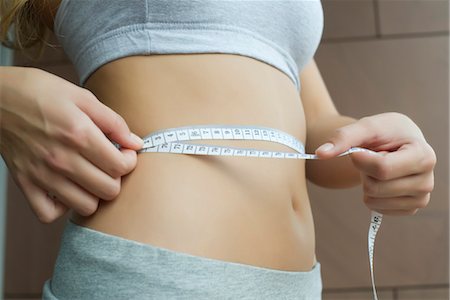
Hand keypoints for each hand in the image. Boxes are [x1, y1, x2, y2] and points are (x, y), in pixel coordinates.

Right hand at [0, 67, 143, 222]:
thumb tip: (136, 143)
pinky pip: (49, 214)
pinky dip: (61, 206)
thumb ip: (114, 122)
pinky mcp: (24, 184)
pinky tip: (66, 188)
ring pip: (85, 206)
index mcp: (79, 134)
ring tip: (89, 176)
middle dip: (115, 178)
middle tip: (108, 165)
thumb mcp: (82, 97)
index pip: (120, 167)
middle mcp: (61, 159)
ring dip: (93, 194)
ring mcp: (41, 175)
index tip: (125, 153)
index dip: (130, 161)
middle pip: (108, 191)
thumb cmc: (40, 92)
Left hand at [315, 112, 435, 215]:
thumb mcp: (366, 127)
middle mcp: (427, 180)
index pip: (382, 169)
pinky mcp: (409, 209)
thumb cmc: (385, 132)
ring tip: (379, 167)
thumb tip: (320, 153)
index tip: (358, 150)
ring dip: (367, 182)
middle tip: (375, 157)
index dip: (361, 160)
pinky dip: (371, 194)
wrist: (399, 141)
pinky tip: (383, 180)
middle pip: (376, 187)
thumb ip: (343, 138)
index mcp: (423, 155)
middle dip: (364, 171)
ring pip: (373, 200)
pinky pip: (375, 209)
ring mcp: (420, 198)